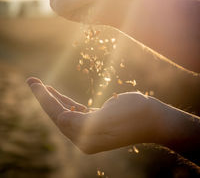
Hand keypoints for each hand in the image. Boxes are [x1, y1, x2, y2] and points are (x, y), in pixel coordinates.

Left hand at [27, 77, 159, 153]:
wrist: (154, 118)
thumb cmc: (135, 114)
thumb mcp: (108, 118)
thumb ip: (82, 121)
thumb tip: (61, 118)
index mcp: (86, 138)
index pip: (59, 116)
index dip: (45, 99)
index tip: (35, 84)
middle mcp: (85, 137)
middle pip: (58, 115)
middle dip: (44, 97)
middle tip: (31, 81)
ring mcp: (90, 130)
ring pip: (64, 112)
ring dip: (52, 98)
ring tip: (40, 86)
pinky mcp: (96, 122)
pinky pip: (75, 111)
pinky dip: (65, 101)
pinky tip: (57, 95)